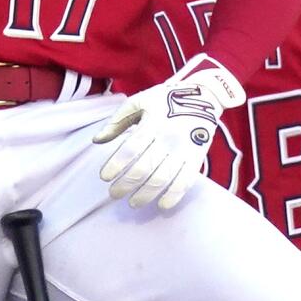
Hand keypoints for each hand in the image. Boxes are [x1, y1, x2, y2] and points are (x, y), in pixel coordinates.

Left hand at [92, 55, 243, 209]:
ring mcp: (184, 149)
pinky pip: (186, 181)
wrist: (204, 95)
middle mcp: (168, 138)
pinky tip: (162, 205)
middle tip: (114, 194)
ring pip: (163, 178)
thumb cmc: (165, 99)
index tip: (104, 177)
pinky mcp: (198, 157)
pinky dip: (174, 195)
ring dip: (146, 194)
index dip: (115, 165)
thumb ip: (116, 121)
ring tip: (133, 203)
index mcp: (152, 124)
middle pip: (144, 167)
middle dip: (126, 184)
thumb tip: (96, 141)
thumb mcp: (138, 102)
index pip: (130, 149)